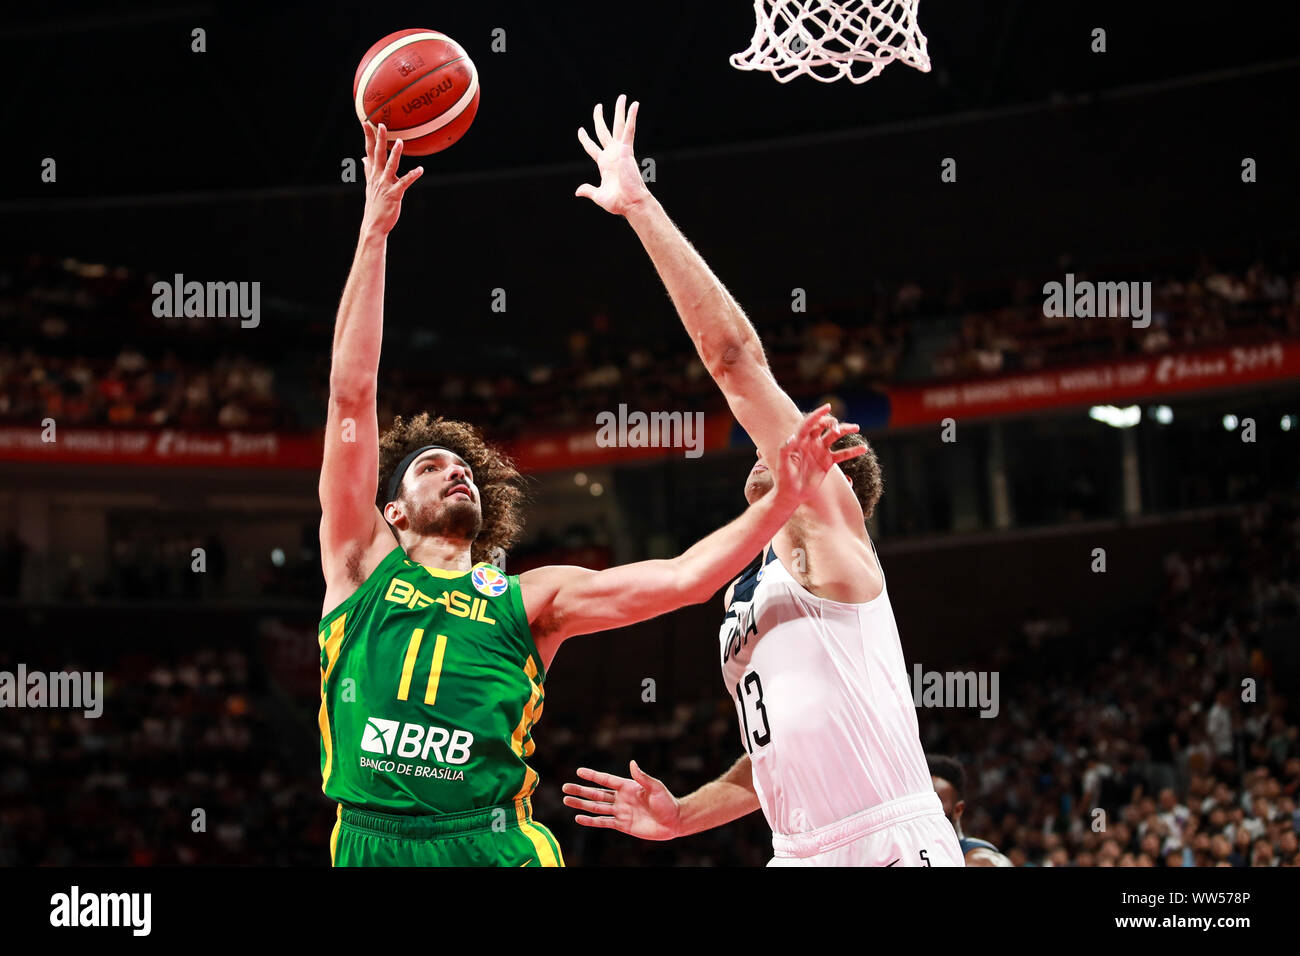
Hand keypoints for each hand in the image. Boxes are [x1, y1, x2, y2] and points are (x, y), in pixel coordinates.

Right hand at [360, 122, 423, 234]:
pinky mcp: (394, 195)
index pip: (369, 151)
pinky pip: (404, 183)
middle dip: (379, 139)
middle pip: (377, 154)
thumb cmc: (375, 204)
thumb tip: (363, 158)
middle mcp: (377, 177)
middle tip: (380, 124)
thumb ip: (368, 170)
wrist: (374, 224)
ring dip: (394, 154)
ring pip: (390, 166)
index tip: (366, 122)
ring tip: (400, 142)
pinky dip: (412, 175)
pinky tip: (420, 169)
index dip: (368, 136)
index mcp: (373, 174)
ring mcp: (385, 185)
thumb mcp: (370, 185)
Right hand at [562, 761, 681, 840]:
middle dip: (580, 790)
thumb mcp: (655, 787)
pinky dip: (590, 821)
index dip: (592, 775)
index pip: (605, 780)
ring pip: (596, 807)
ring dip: (581, 804)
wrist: (673, 822)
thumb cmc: (667, 802)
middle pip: (596, 793)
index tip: (578, 771)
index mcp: (627, 786)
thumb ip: (642, 777)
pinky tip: (578, 818)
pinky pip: (603, 822)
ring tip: (566, 800)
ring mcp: (620, 811)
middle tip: (564, 787)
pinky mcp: (622, 825)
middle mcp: (621, 798)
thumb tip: (632, 763)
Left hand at [575, 94, 650, 215]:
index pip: (592, 147)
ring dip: (620, 111)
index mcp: (604, 164)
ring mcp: (620, 151)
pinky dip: (632, 118)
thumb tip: (577, 191)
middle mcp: (612, 154)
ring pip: (618, 126)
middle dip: (600, 118)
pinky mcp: (627, 150)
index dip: (585, 139)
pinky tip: (634, 105)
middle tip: (598, 106)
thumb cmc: (618, 202)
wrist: (630, 203)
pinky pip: (629, 131)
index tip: (581, 130)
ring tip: (622, 97)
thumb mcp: (599, 195)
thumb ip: (588, 190)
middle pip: (604, 131)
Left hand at [771, 403, 867, 508]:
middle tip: (838, 430)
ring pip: (835, 436)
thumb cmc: (784, 478)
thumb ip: (785, 451)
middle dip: (832, 423)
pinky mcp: (827, 462)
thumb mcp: (782, 465)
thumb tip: (792, 438)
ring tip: (856, 427)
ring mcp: (820, 451)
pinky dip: (853, 451)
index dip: (817, 415)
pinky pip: (842, 454)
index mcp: (799, 440)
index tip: (827, 407)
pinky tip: (864, 448)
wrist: (792, 494)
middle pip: (824, 426)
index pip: (809, 423)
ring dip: (845, 430)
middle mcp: (810, 442)